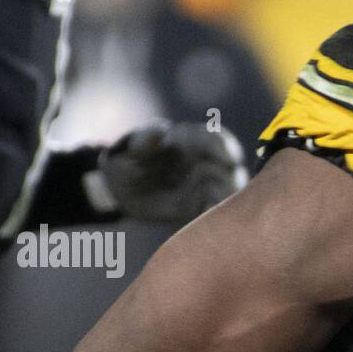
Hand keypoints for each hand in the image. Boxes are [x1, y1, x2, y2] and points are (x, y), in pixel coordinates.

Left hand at [90, 122, 248, 223]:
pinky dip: (217, 217)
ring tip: (213, 207)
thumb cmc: (125, 161)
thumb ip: (145, 140)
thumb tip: (163, 130)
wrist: (120, 191)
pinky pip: (216, 212)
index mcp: (190, 141)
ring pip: (230, 191)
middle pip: (231, 168)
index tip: (230, 160)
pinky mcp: (201, 206)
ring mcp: (205, 185)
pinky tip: (208, 221)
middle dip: (232, 178)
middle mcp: (204, 162)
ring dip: (228, 199)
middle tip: (225, 189)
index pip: (217, 139)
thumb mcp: (129, 149)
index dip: (226, 147)